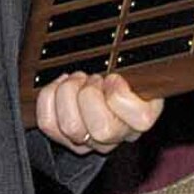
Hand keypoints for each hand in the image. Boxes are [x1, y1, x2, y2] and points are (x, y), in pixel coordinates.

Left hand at [34, 72, 163, 154]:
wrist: (99, 81)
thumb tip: (138, 52)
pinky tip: (60, 86)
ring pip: (72, 127)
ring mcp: (91, 141)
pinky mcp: (65, 140)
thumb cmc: (120, 69)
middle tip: (92, 78)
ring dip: (68, 94)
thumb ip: (139, 62)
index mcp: (144, 116)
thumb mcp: (135, 63)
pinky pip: (49, 124)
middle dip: (90, 94)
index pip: (141, 119)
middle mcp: (119, 135)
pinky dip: (49, 98)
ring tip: (76, 81)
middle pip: (102, 129)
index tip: (113, 77)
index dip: (120, 94)